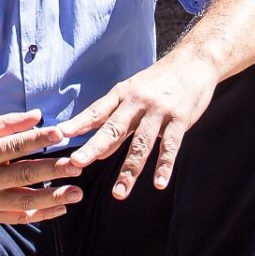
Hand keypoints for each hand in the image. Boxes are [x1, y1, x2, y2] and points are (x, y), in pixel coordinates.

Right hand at [0, 109, 85, 222]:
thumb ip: (8, 123)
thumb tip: (39, 116)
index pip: (13, 146)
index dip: (37, 139)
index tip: (61, 133)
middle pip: (23, 175)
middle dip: (53, 171)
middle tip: (77, 165)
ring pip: (24, 201)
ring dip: (53, 197)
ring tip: (77, 193)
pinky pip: (18, 218)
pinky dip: (41, 214)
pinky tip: (61, 208)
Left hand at [54, 53, 221, 200]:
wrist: (194, 62)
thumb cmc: (159, 81)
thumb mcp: (133, 92)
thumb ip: (115, 120)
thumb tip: (98, 152)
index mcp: (122, 94)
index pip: (96, 111)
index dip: (78, 123)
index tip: (60, 134)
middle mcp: (137, 102)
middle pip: (113, 129)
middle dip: (93, 147)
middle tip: (75, 164)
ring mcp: (159, 111)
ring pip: (141, 144)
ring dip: (129, 170)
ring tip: (119, 193)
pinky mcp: (180, 119)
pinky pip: (170, 146)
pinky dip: (164, 166)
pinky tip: (159, 183)